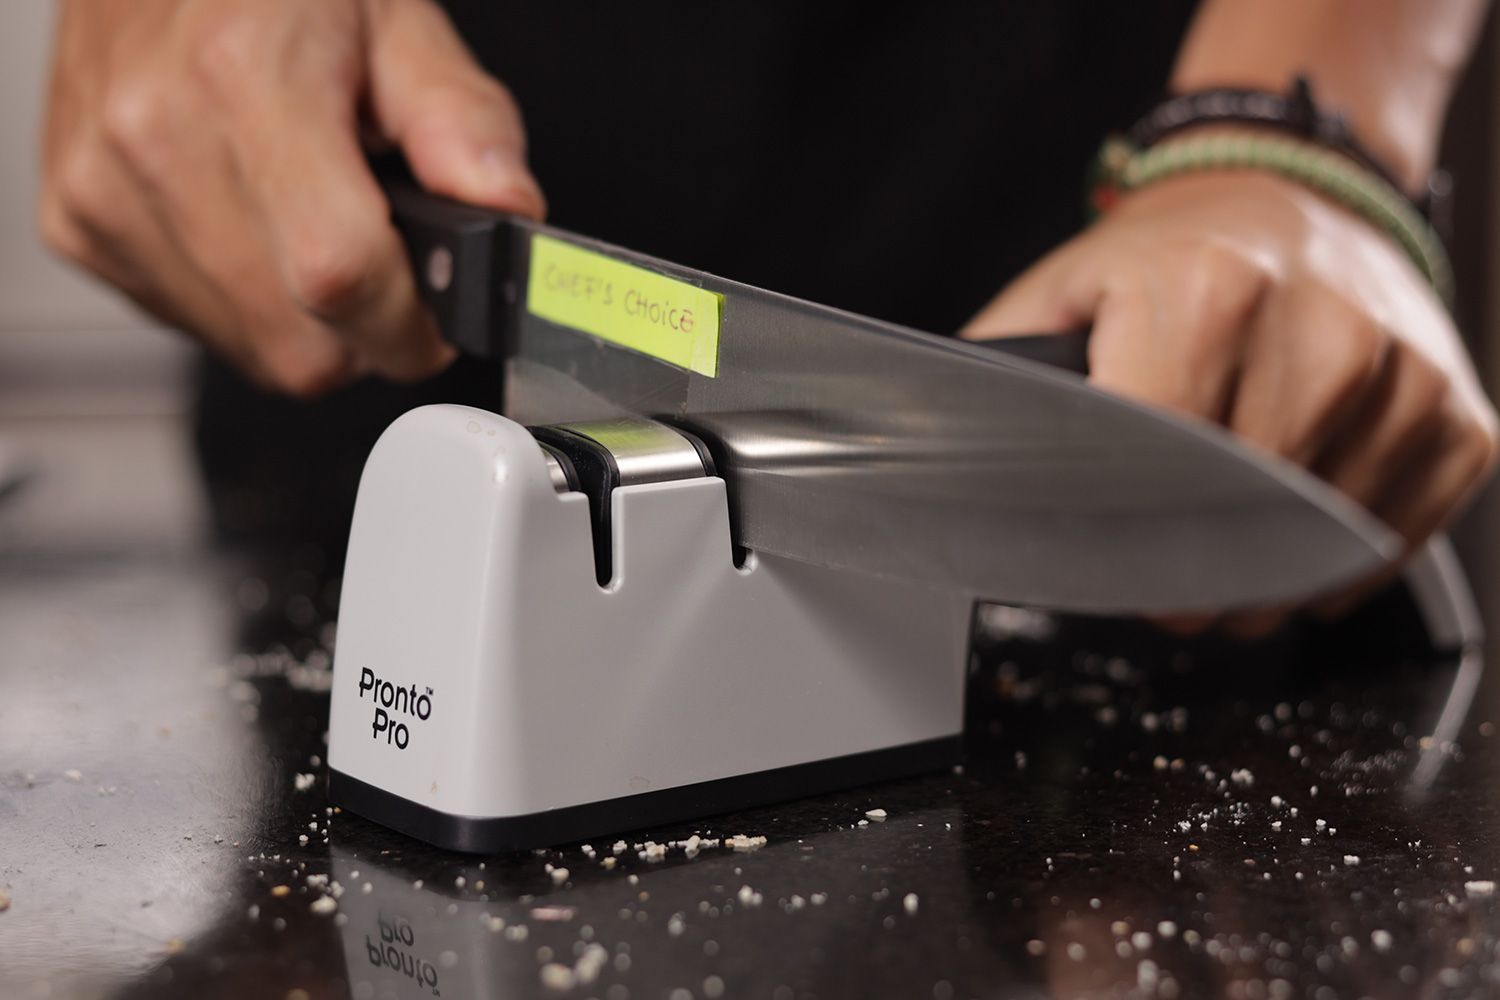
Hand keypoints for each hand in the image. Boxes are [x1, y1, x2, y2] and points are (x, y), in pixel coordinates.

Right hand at [39, 0, 543, 396]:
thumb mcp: (398, 21)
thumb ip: (464, 123)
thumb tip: (510, 213)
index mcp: (244, 77)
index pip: (341, 274)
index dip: (412, 322)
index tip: (442, 315)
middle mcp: (157, 141)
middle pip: (303, 342)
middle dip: (372, 327)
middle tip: (386, 251)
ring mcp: (106, 192)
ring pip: (259, 352)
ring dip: (313, 320)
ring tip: (315, 217)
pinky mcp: (81, 227)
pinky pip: (204, 328)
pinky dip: (251, 304)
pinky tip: (256, 225)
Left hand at [963, 170, 1498, 630]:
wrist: (1295, 199)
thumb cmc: (1170, 259)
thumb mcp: (1061, 294)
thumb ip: (998, 380)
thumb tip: (917, 454)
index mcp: (1207, 301)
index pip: (1160, 475)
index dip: (1127, 543)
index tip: (1112, 569)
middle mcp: (1321, 336)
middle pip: (1239, 526)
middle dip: (1187, 577)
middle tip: (1159, 575)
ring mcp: (1402, 381)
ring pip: (1316, 552)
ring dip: (1260, 582)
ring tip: (1224, 546)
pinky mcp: (1460, 419)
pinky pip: (1395, 543)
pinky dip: (1336, 567)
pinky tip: (1295, 536)